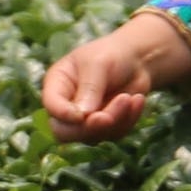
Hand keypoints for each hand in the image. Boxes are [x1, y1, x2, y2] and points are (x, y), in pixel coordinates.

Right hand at [42, 11, 190, 143]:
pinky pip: (114, 135)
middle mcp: (66, 106)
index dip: (64, 115)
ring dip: (115, 120)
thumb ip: (90, 87)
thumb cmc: (112, 54)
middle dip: (90, 126)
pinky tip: (137, 100)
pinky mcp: (104, 127)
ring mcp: (84, 120)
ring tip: (130, 98)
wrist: (139, 60)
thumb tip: (83, 116)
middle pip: (65, 132)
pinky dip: (128, 120)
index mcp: (57, 84)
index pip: (52, 106)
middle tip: (110, 116)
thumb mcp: (99, 63)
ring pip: (92, 136)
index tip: (82, 115)